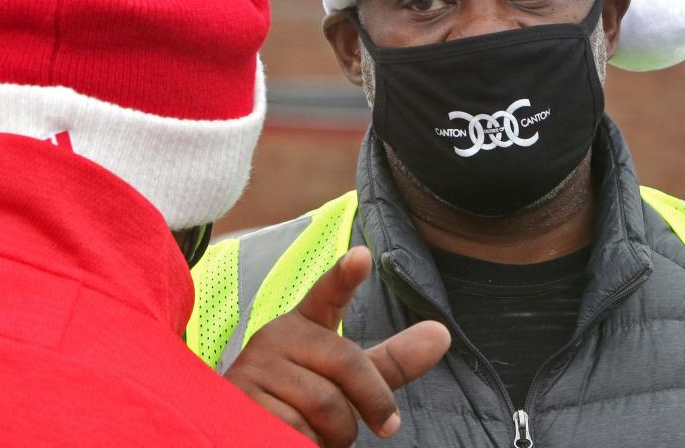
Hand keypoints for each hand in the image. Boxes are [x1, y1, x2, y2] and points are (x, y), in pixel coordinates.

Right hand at [224, 245, 450, 446]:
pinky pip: (296, 429)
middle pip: (347, 363)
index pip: (327, 294)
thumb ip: (390, 361)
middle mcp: (276, 336)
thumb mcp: (346, 382)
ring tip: (311, 434)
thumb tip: (443, 333)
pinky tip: (285, 439)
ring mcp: (255, 366)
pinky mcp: (241, 400)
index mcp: (304, 326)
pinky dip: (305, 446)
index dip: (345, 275)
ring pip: (325, 405)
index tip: (362, 255)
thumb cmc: (300, 405)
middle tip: (358, 429)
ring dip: (332, 436)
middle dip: (368, 405)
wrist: (241, 431)